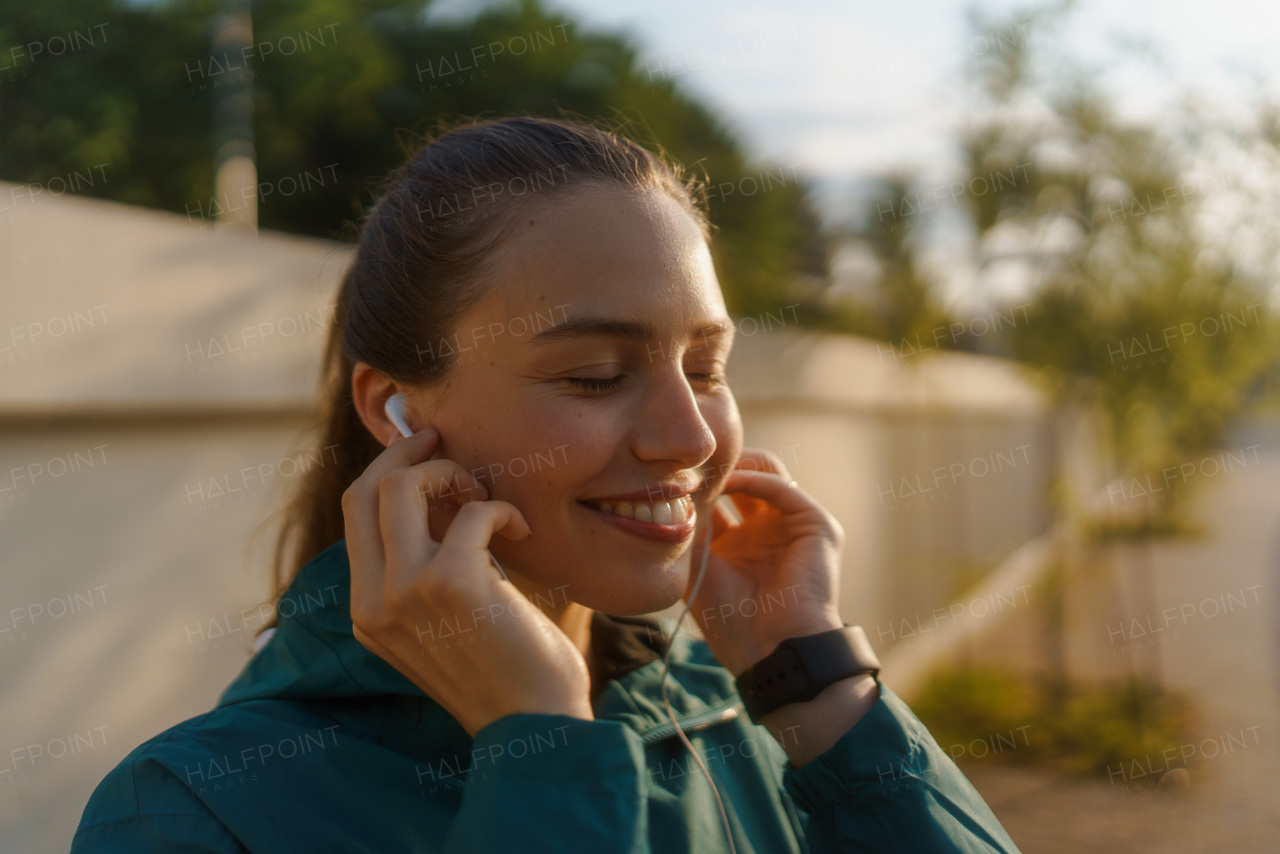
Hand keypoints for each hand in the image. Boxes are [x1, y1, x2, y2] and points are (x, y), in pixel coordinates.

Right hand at [341, 427, 593, 735]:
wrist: (535, 727)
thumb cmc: (505, 671)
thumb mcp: (445, 619)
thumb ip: (427, 565)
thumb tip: (435, 492)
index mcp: (367, 611)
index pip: (354, 514)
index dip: (387, 469)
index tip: (423, 450)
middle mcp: (373, 602)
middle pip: (365, 491)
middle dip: (407, 453)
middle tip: (444, 444)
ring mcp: (405, 593)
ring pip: (400, 487)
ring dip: (450, 474)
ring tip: (484, 498)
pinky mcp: (450, 583)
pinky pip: (471, 511)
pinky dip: (502, 509)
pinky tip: (522, 529)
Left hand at [685, 449, 845, 676]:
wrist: (773, 650)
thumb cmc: (733, 621)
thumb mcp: (698, 569)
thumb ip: (689, 529)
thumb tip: (668, 492)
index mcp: (741, 544)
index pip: (719, 498)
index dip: (697, 484)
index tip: (668, 475)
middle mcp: (767, 530)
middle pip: (743, 477)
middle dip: (716, 467)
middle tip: (688, 461)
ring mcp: (792, 525)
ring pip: (767, 471)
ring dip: (735, 464)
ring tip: (707, 467)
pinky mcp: (815, 524)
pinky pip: (782, 486)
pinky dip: (753, 478)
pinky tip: (727, 482)